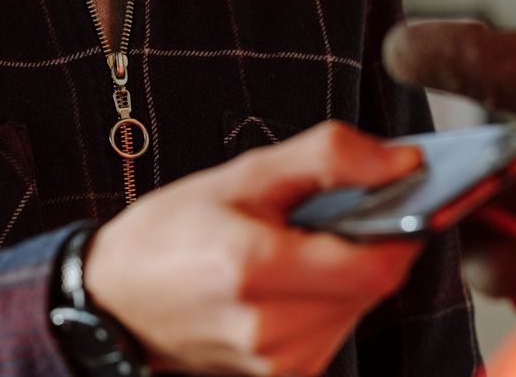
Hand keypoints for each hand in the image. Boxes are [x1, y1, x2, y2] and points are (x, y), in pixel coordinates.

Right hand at [85, 121, 423, 376]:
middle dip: (367, 246)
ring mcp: (276, 362)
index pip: (379, 265)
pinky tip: (286, 282)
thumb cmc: (169, 234)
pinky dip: (325, 301)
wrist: (110, 301)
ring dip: (345, 275)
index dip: (402, 231)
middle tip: (324, 218)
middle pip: (372, 287)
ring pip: (356, 310)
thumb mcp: (244, 176)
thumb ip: (329, 158)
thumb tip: (404, 163)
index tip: (396, 201)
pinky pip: (334, 332)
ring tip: (294, 251)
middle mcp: (270, 328)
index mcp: (257, 269)